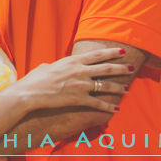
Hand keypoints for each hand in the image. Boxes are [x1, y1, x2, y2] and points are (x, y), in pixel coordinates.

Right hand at [16, 47, 131, 110]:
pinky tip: (115, 109)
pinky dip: (108, 107)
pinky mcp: (81, 99)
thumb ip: (53, 66)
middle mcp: (80, 71)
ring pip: (106, 86)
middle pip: (106, 68)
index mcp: (72, 61)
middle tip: (131, 67)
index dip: (111, 52)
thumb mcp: (45, 67)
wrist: (30, 93)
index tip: (121, 50)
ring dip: (118, 88)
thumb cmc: (34, 80)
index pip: (97, 55)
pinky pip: (99, 103)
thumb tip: (52, 66)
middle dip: (121, 68)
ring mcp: (82, 85)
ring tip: (127, 89)